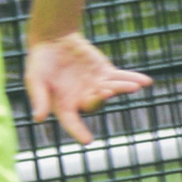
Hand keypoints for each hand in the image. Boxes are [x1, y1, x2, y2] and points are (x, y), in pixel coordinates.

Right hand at [25, 33, 150, 145]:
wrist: (53, 41)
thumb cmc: (39, 62)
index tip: (87, 141)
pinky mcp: (105, 73)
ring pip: (111, 90)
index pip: (71, 122)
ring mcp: (95, 86)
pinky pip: (121, 78)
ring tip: (135, 86)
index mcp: (63, 105)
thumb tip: (38, 119)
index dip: (78, 132)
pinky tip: (146, 81)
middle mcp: (81, 99)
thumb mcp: (35, 79)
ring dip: (122, 88)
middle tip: (106, 91)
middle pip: (95, 104)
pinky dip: (134, 78)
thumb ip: (39, 98)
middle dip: (102, 99)